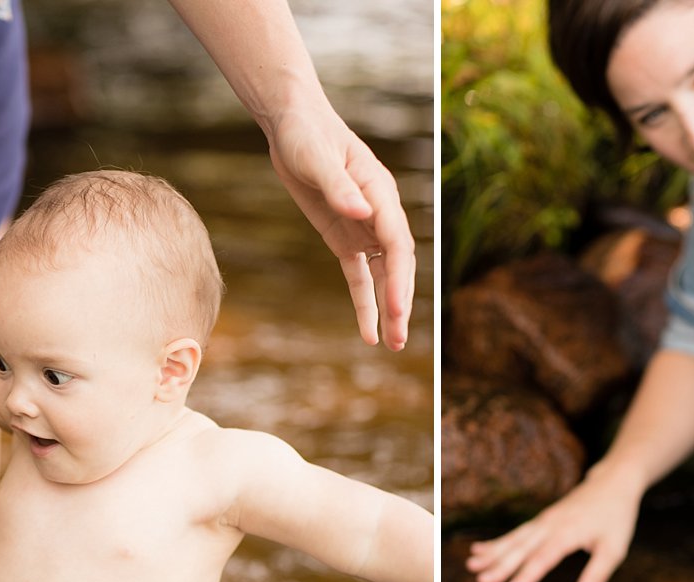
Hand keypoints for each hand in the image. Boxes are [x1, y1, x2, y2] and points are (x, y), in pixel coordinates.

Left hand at [264, 103, 414, 350]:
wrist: (293, 124)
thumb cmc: (306, 133)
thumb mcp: (316, 158)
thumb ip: (339, 187)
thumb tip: (362, 212)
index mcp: (380, 194)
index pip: (397, 243)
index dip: (399, 278)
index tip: (396, 309)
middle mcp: (379, 214)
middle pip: (396, 266)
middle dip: (399, 303)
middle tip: (400, 340)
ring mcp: (364, 228)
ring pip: (382, 276)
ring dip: (387, 310)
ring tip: (393, 345)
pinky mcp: (345, 237)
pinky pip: (359, 276)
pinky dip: (364, 303)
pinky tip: (368, 334)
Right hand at [465, 466, 642, 581]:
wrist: (613, 482)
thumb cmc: (616, 517)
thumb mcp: (613, 549)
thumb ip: (596, 577)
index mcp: (567, 534)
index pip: (543, 559)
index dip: (526, 576)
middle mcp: (550, 526)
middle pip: (521, 548)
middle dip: (499, 565)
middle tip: (480, 580)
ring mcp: (543, 521)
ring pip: (514, 539)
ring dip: (492, 552)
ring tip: (471, 564)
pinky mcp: (541, 520)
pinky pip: (516, 532)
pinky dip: (497, 541)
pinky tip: (481, 549)